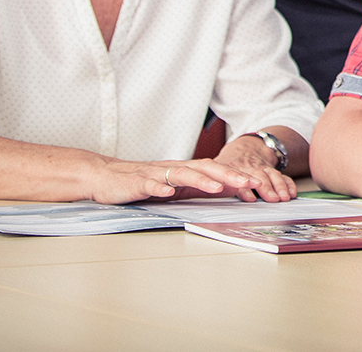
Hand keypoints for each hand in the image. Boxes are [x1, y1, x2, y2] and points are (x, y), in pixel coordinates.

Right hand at [90, 158, 269, 204]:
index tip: (256, 182)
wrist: (105, 177)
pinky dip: (159, 187)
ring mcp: (155, 175)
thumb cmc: (142, 183)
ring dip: (200, 180)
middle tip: (248, 182)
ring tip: (217, 186)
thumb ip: (198, 187)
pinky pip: (149, 184)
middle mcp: (173, 169)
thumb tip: (228, 190)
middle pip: (204, 168)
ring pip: (181, 174)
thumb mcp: (175, 186)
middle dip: (228, 174)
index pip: (214, 170)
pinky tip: (168, 192)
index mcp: (183, 171)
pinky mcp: (136, 183)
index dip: (235, 175)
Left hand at [212, 135, 298, 201]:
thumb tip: (205, 191)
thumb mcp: (215, 168)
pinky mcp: (271, 170)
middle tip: (273, 199)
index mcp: (232, 167)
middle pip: (258, 175)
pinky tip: (292, 192)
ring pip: (272, 174)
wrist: (244, 148)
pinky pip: (282, 175)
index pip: (238, 176)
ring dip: (279, 186)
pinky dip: (288, 184)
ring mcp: (262, 168)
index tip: (251, 198)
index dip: (244, 188)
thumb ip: (211, 179)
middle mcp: (249, 166)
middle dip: (267, 187)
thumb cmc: (227, 163)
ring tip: (284, 198)